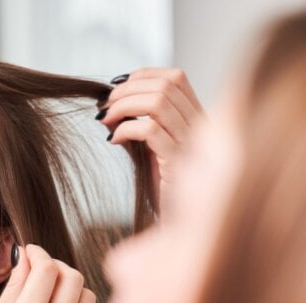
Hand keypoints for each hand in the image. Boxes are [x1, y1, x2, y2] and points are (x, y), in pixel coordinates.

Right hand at [0, 244, 100, 302]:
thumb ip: (14, 289)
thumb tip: (26, 260)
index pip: (47, 268)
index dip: (38, 253)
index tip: (30, 253)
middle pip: (73, 277)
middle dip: (57, 266)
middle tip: (42, 271)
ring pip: (87, 297)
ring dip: (71, 288)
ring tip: (52, 294)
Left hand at [97, 68, 203, 194]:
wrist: (178, 225)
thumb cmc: (163, 187)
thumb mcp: (152, 149)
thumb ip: (139, 125)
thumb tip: (108, 108)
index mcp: (197, 118)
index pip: (176, 77)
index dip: (143, 75)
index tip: (117, 87)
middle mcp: (200, 126)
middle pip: (166, 85)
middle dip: (128, 90)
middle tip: (105, 106)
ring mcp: (191, 144)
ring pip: (159, 102)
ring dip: (124, 106)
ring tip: (106, 120)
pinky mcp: (177, 162)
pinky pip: (150, 131)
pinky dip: (126, 129)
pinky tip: (114, 141)